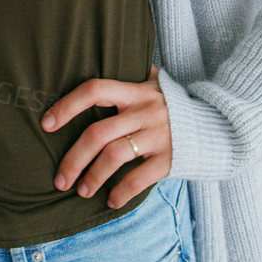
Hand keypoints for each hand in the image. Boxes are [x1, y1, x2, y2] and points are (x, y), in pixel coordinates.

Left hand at [42, 64, 172, 208]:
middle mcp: (145, 111)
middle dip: (73, 159)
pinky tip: (110, 201)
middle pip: (98, 133)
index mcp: (135, 91)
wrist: (215, 125)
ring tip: (81, 191)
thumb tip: (92, 59)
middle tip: (60, 179)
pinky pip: (139, 179)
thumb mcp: (153, 83)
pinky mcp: (169, 159)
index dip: (67, 105)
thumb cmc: (172, 104)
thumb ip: (129, 75)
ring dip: (93, 177)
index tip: (46, 124)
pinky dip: (121, 193)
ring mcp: (158, 135)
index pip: (95, 90)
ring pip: (114, 157)